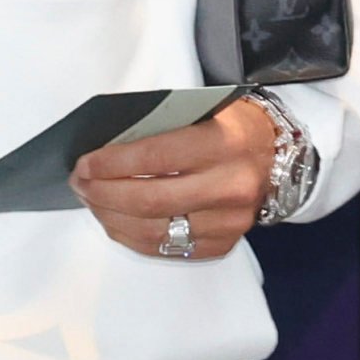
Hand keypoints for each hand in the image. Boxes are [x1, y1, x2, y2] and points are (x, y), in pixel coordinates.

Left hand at [70, 97, 272, 262]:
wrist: (279, 156)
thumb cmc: (231, 126)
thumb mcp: (202, 110)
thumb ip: (159, 129)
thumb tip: (104, 151)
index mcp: (224, 143)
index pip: (154, 158)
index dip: (111, 164)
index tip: (84, 163)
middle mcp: (230, 187)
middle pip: (149, 201)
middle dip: (103, 193)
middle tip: (80, 183)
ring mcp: (229, 223)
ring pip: (153, 231)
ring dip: (111, 217)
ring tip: (92, 201)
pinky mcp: (223, 245)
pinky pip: (165, 249)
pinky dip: (131, 236)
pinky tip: (115, 220)